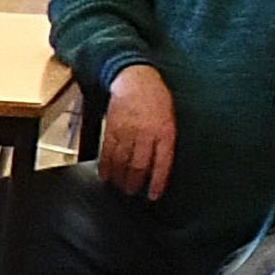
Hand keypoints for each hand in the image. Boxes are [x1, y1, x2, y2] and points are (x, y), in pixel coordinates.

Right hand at [95, 63, 178, 200]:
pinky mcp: (111, 128)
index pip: (161, 163)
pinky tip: (105, 175)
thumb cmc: (156, 99)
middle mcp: (145, 134)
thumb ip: (165, 140)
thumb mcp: (170, 118)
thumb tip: (159, 164)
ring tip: (119, 186)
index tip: (152, 195)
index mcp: (165, 132)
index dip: (156, 182)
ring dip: (119, 177)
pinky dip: (105, 166)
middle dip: (134, 183)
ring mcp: (127, 132)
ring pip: (121, 162)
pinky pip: (107, 152)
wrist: (135, 79)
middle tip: (131, 192)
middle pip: (138, 166)